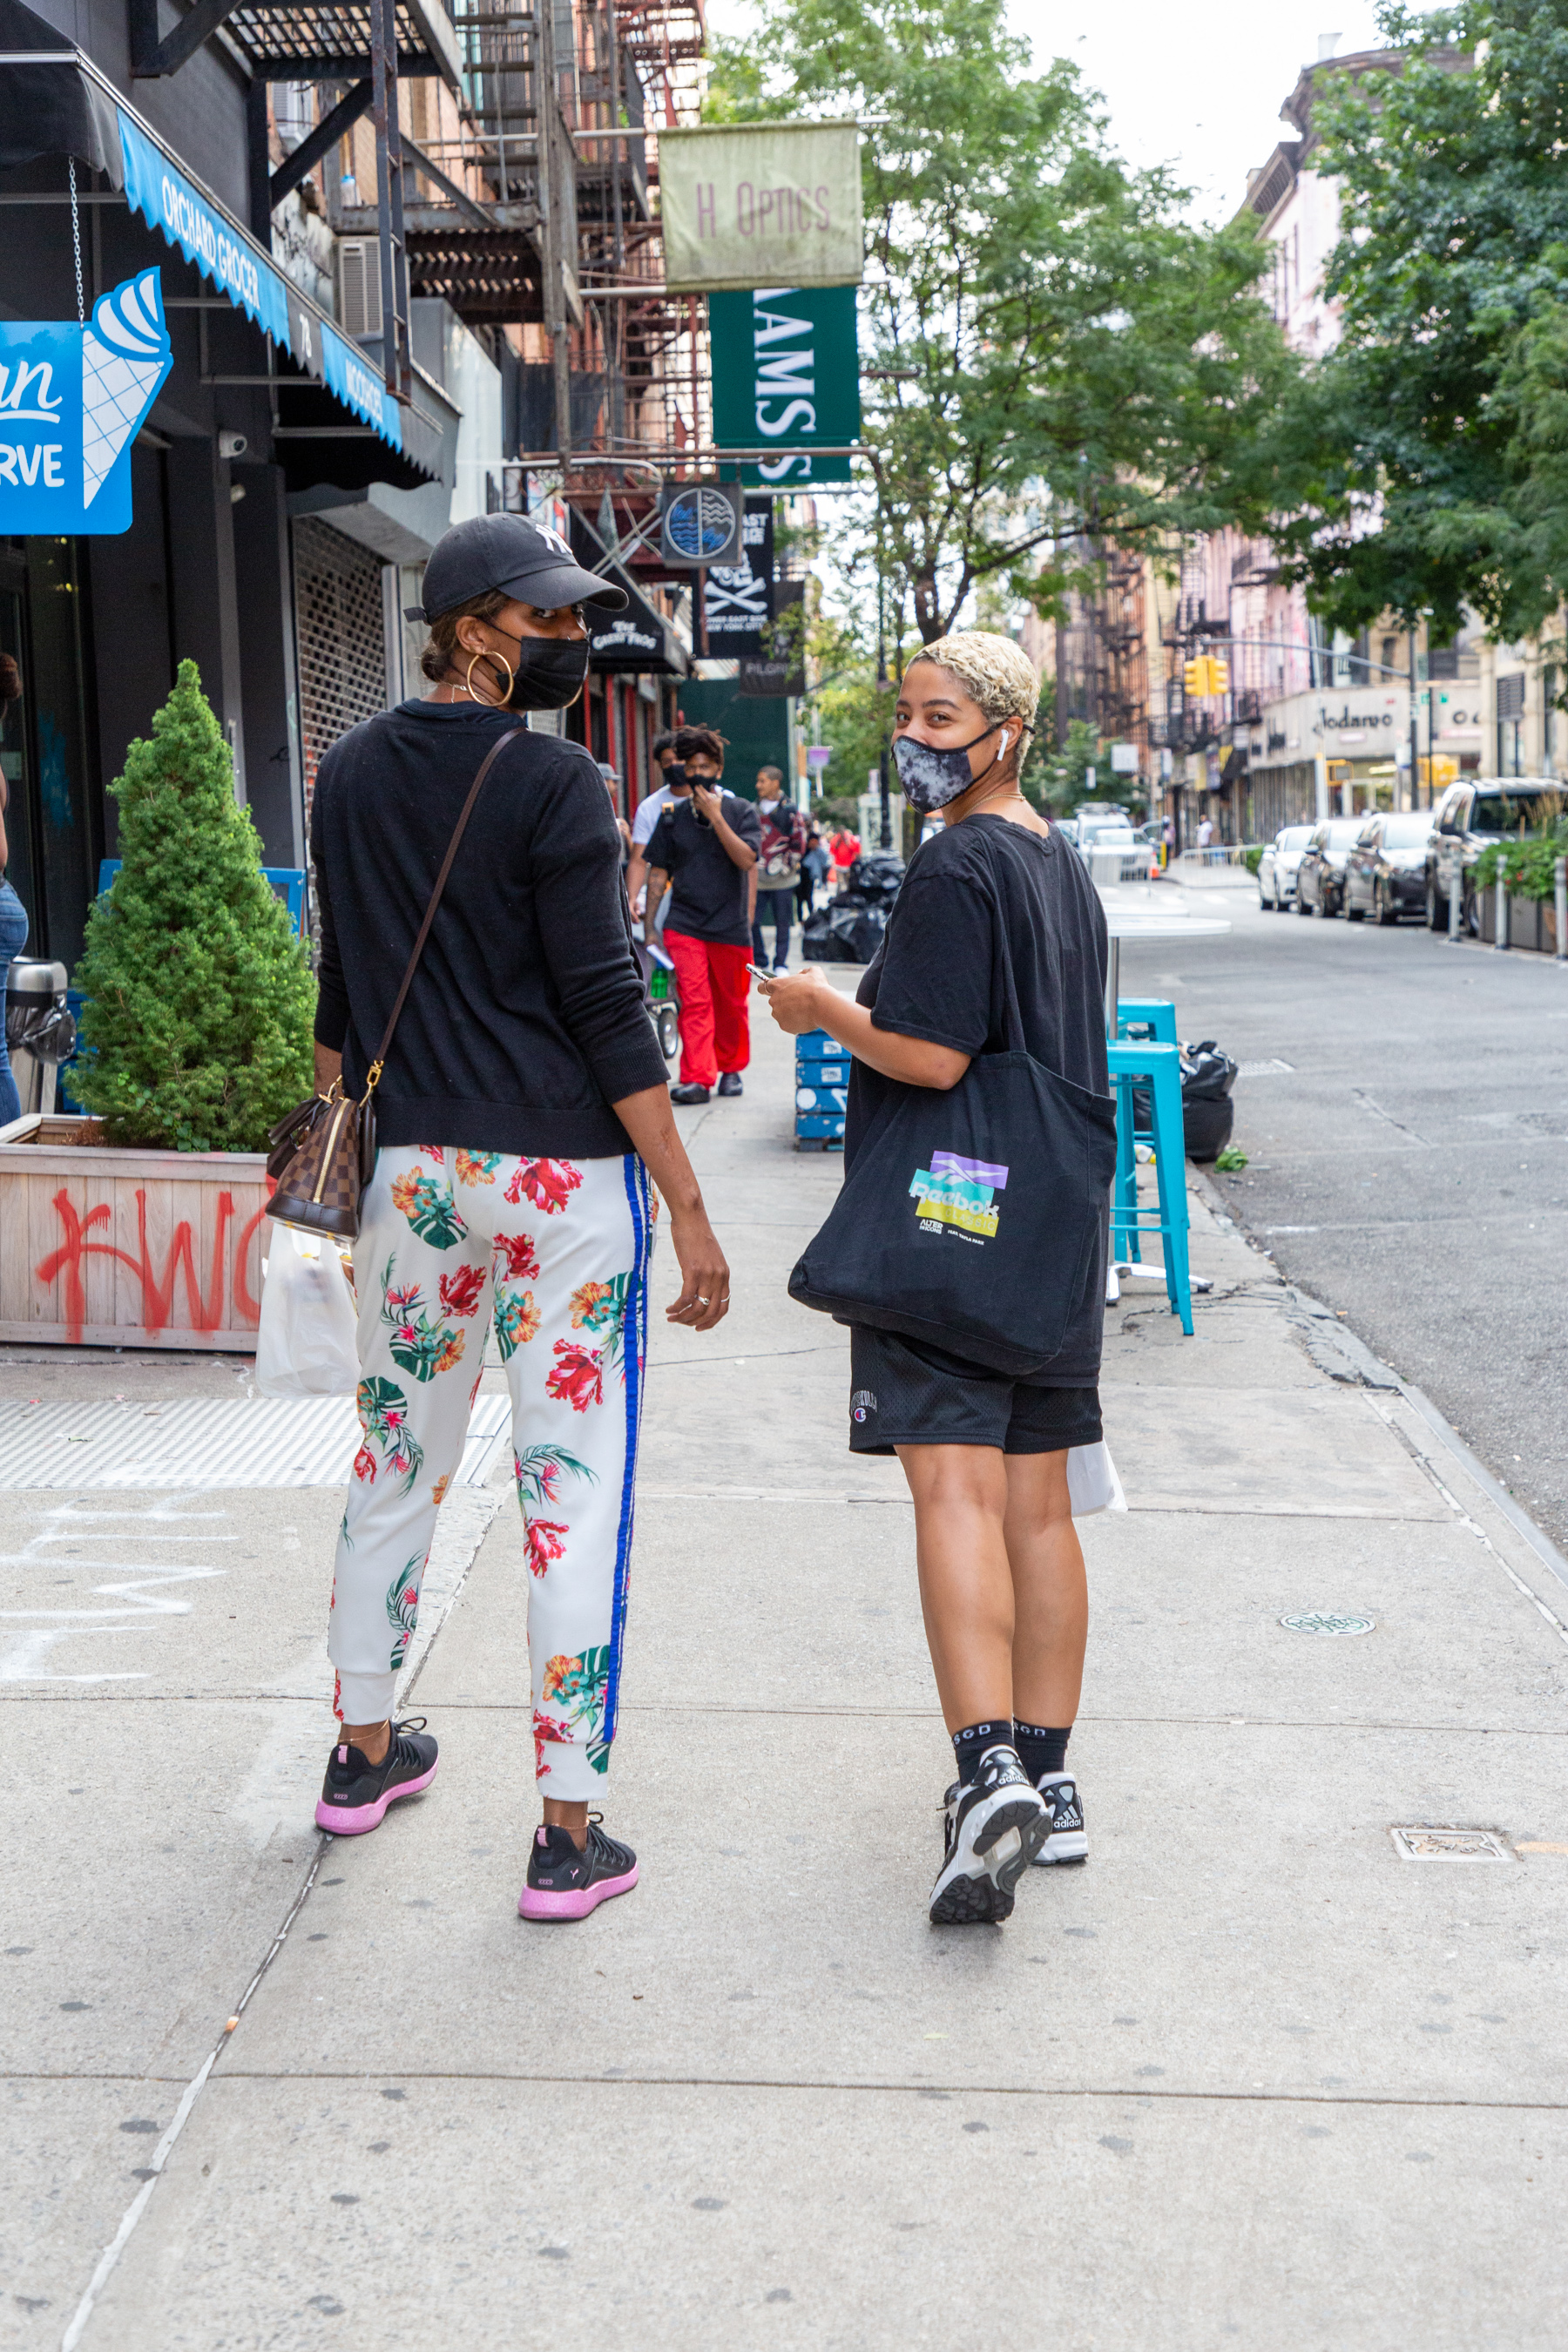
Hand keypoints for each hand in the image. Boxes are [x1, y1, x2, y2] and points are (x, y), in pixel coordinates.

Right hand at [665, 1206, 730, 1332]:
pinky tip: (669, 1309)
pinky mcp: (692, 1271)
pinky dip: (677, 1307)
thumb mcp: (709, 1257)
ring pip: (697, 1308)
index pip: (723, 1307)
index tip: (698, 1327)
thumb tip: (700, 1288)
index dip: (711, 1322)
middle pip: (710, 1312)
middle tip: (681, 1323)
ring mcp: (707, 1275)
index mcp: (724, 1276)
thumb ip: (709, 1273)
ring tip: (672, 1318)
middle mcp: (719, 1278)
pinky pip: (685, 1298)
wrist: (690, 1217)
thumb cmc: (695, 1235)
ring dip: (684, 1318)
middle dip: (695, 1323)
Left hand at [690, 781, 721, 823]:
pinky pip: (696, 804)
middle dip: (697, 789)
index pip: (704, 791)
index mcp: (709, 797)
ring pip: (696, 798)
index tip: (699, 785)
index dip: (701, 787)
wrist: (714, 815)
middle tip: (695, 786)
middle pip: (699, 793)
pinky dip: (694, 802)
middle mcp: (705, 800)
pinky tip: (694, 800)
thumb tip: (719, 790)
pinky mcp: (700, 808)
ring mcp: (702, 804)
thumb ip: (719, 794)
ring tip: (694, 793)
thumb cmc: (717, 807)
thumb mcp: (719, 800)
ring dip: (695, 795)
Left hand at [759, 964, 826, 1034]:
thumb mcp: (813, 972)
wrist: (822, 1005)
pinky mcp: (784, 1026)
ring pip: (781, 1014)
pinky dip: (795, 1022)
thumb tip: (801, 974)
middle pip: (775, 1002)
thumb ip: (804, 972)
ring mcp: (778, 1014)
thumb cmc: (817, 987)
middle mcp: (774, 1000)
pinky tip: (806, 1018)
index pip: (762, 987)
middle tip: (799, 1001)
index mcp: (777, 985)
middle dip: (784, 1001)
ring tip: (805, 1010)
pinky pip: (788, 1024)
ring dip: (789, 1012)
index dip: (765, 989)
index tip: (770, 991)